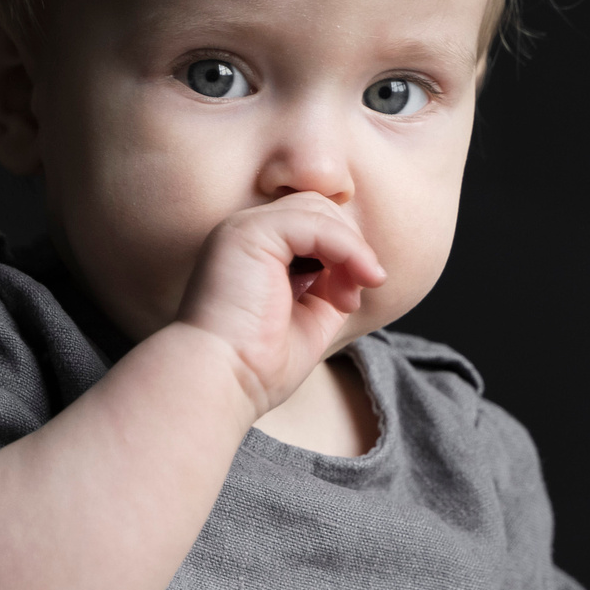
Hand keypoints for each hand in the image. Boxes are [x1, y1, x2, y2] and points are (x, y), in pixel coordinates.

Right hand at [172, 193, 385, 413]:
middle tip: (348, 301)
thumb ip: (333, 283)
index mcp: (254, 250)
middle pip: (319, 209)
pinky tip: (355, 279)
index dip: (342, 253)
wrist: (224, 381)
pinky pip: (315, 223)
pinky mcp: (251, 233)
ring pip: (319, 209)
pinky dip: (346, 249)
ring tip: (348, 298)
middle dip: (349, 249)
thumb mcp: (311, 316)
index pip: (312, 224)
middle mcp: (245, 232)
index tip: (347, 302)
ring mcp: (244, 227)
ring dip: (351, 249)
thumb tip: (365, 267)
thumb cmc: (258, 363)